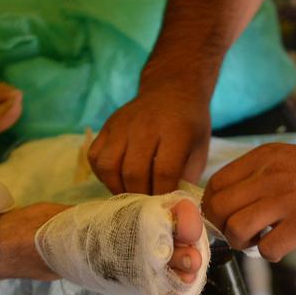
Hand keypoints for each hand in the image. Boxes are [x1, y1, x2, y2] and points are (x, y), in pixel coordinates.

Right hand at [88, 84, 210, 194]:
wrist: (172, 88)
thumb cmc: (190, 124)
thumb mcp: (200, 149)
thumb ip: (188, 177)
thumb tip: (174, 206)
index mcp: (175, 131)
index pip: (163, 172)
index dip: (162, 194)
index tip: (164, 206)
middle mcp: (145, 126)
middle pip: (134, 172)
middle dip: (139, 196)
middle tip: (146, 205)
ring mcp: (122, 124)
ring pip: (109, 166)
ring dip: (117, 187)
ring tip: (129, 194)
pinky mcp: (107, 125)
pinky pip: (95, 156)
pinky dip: (103, 174)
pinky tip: (116, 179)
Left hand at [203, 143, 295, 261]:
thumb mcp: (290, 160)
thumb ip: (260, 177)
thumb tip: (230, 205)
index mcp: (266, 156)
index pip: (216, 183)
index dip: (213, 206)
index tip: (225, 217)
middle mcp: (271, 174)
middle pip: (220, 207)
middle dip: (223, 227)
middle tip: (241, 234)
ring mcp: (287, 199)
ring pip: (236, 229)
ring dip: (242, 243)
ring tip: (259, 242)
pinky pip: (267, 248)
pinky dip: (269, 254)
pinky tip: (282, 248)